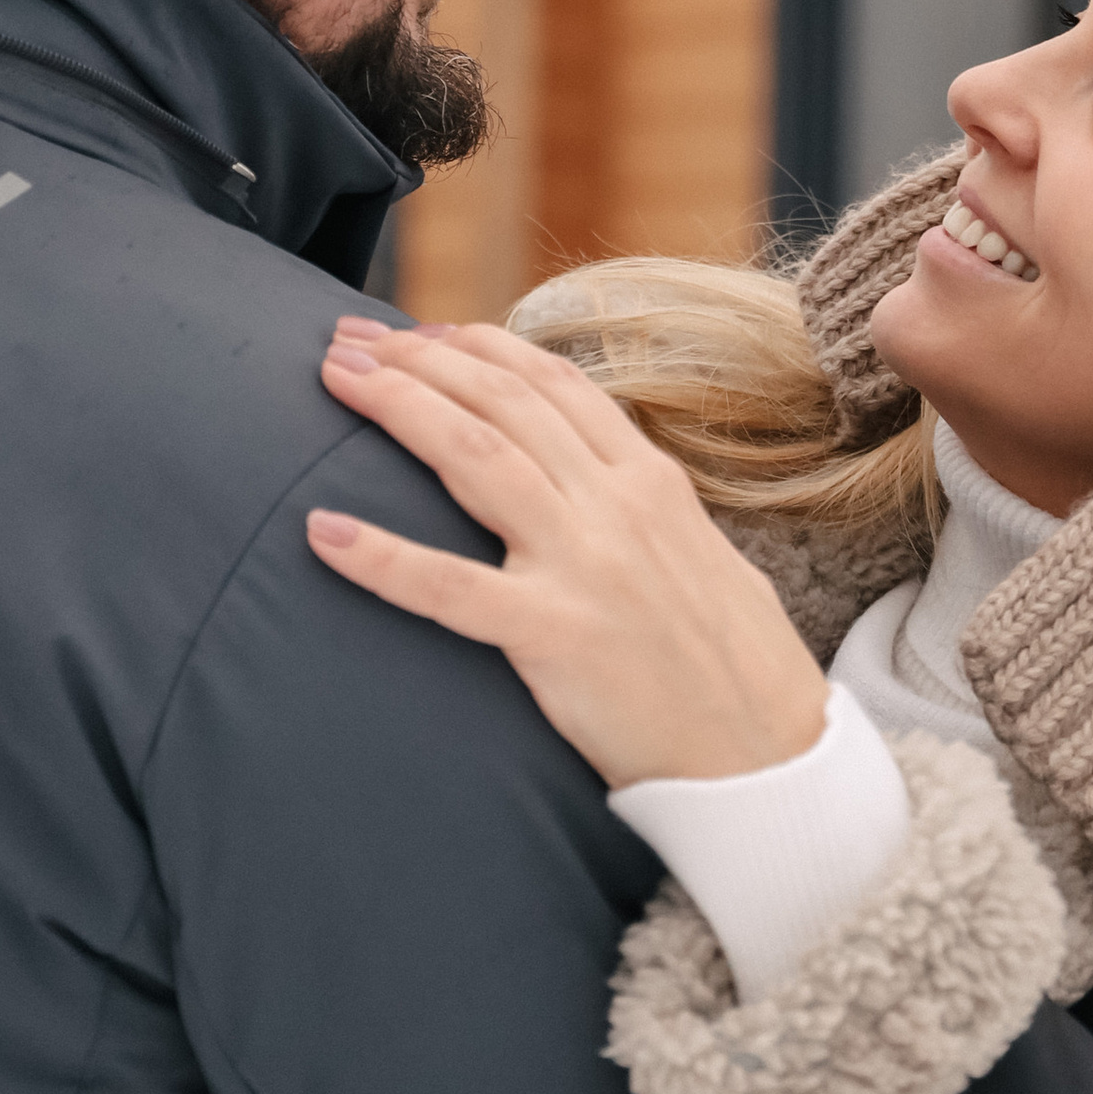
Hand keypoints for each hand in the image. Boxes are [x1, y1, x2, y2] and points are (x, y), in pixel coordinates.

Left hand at [309, 317, 828, 791]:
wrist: (769, 760)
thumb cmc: (737, 669)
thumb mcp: (702, 556)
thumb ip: (644, 510)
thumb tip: (596, 481)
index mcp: (652, 483)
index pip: (554, 385)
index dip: (481, 348)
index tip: (424, 333)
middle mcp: (617, 505)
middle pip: (502, 401)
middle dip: (418, 359)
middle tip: (348, 338)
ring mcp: (585, 566)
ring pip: (476, 456)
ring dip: (397, 406)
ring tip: (334, 378)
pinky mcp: (555, 636)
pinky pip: (452, 589)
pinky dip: (383, 557)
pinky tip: (323, 531)